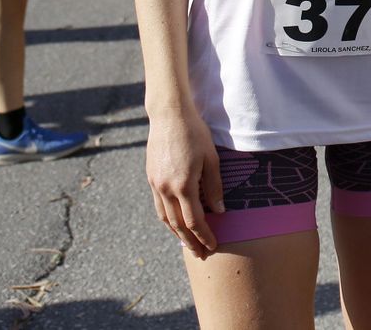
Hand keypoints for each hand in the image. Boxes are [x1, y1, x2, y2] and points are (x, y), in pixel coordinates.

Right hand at [145, 109, 224, 259]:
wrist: (169, 116)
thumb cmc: (195, 134)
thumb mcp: (212, 159)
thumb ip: (215, 187)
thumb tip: (219, 211)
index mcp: (183, 185)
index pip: (195, 221)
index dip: (204, 236)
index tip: (214, 245)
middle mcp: (166, 189)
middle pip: (178, 225)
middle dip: (190, 242)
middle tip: (201, 254)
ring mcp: (155, 184)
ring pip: (165, 218)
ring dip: (177, 234)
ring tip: (189, 244)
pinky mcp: (151, 178)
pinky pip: (158, 206)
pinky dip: (167, 219)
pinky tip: (175, 223)